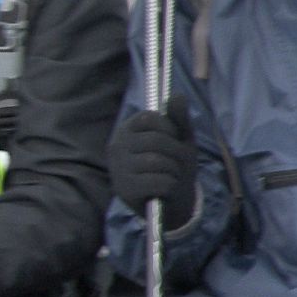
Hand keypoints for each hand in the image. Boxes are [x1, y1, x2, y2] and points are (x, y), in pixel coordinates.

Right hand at [108, 95, 196, 228]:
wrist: (170, 201)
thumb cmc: (173, 164)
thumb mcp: (180, 139)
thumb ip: (179, 118)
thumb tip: (177, 95)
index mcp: (127, 129)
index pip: (148, 118)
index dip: (169, 128)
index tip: (174, 139)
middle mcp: (117, 146)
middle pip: (155, 140)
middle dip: (177, 152)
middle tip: (178, 162)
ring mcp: (118, 168)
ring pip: (157, 162)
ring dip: (174, 170)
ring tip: (172, 175)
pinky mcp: (124, 189)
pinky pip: (158, 181)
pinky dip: (170, 185)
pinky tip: (165, 189)